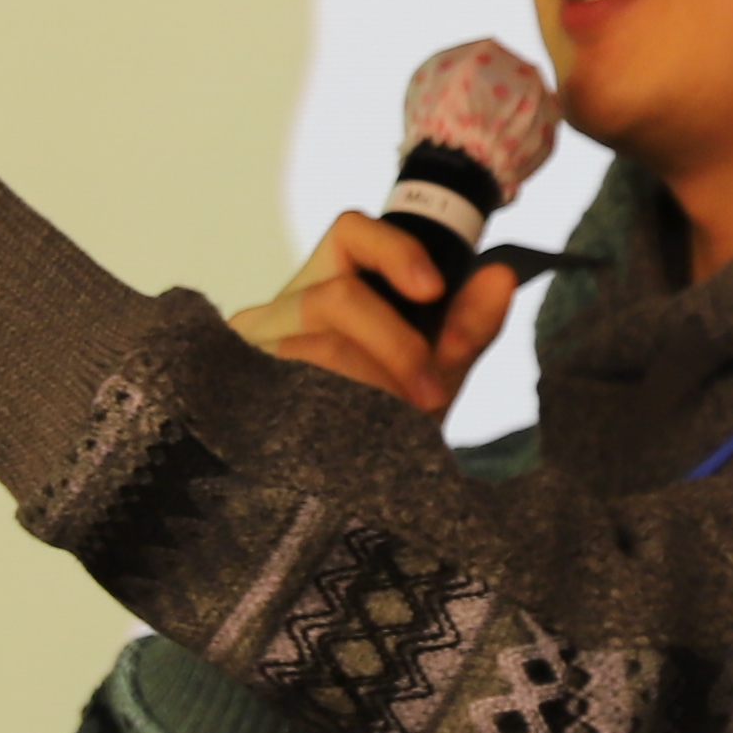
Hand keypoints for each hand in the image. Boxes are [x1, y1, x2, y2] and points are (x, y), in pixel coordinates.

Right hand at [233, 214, 525, 416]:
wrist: (332, 499)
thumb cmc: (379, 425)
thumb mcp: (430, 375)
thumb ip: (465, 330)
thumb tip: (502, 277)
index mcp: (326, 287)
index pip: (350, 232)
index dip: (393, 249)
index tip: (432, 289)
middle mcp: (281, 311)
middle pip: (336, 296)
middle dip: (396, 345)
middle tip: (429, 396)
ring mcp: (250, 353)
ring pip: (309, 349)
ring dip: (367, 386)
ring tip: (393, 427)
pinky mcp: (231, 396)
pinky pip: (281, 395)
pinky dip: (330, 415)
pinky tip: (350, 442)